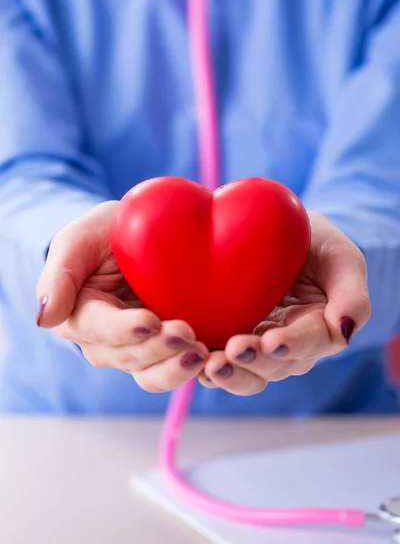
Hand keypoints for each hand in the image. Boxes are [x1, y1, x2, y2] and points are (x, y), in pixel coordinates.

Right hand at [36, 202, 208, 392]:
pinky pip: (178, 366)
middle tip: (188, 335)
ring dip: (178, 366)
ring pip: (154, 372)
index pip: (101, 330)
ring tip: (205, 353)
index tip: (151, 320)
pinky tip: (216, 358)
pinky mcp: (167, 349)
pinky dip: (196, 367)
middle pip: (131, 357)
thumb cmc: (101, 235)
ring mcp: (138, 349)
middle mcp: (107, 343)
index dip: (125, 330)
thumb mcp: (77, 241)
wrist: (135, 238)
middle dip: (160, 349)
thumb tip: (44, 319)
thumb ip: (59, 276)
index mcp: (80, 318)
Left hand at [198, 212, 370, 395]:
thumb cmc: (316, 244)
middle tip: (232, 351)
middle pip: (273, 366)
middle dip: (253, 361)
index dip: (291, 345)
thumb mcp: (341, 257)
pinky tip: (190, 357)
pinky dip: (204, 365)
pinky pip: (219, 360)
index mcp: (320, 329)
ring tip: (209, 364)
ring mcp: (257, 346)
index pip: (310, 343)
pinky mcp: (228, 339)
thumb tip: (345, 332)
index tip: (271, 340)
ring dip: (228, 372)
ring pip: (246, 373)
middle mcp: (288, 346)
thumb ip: (352, 294)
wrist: (281, 237)